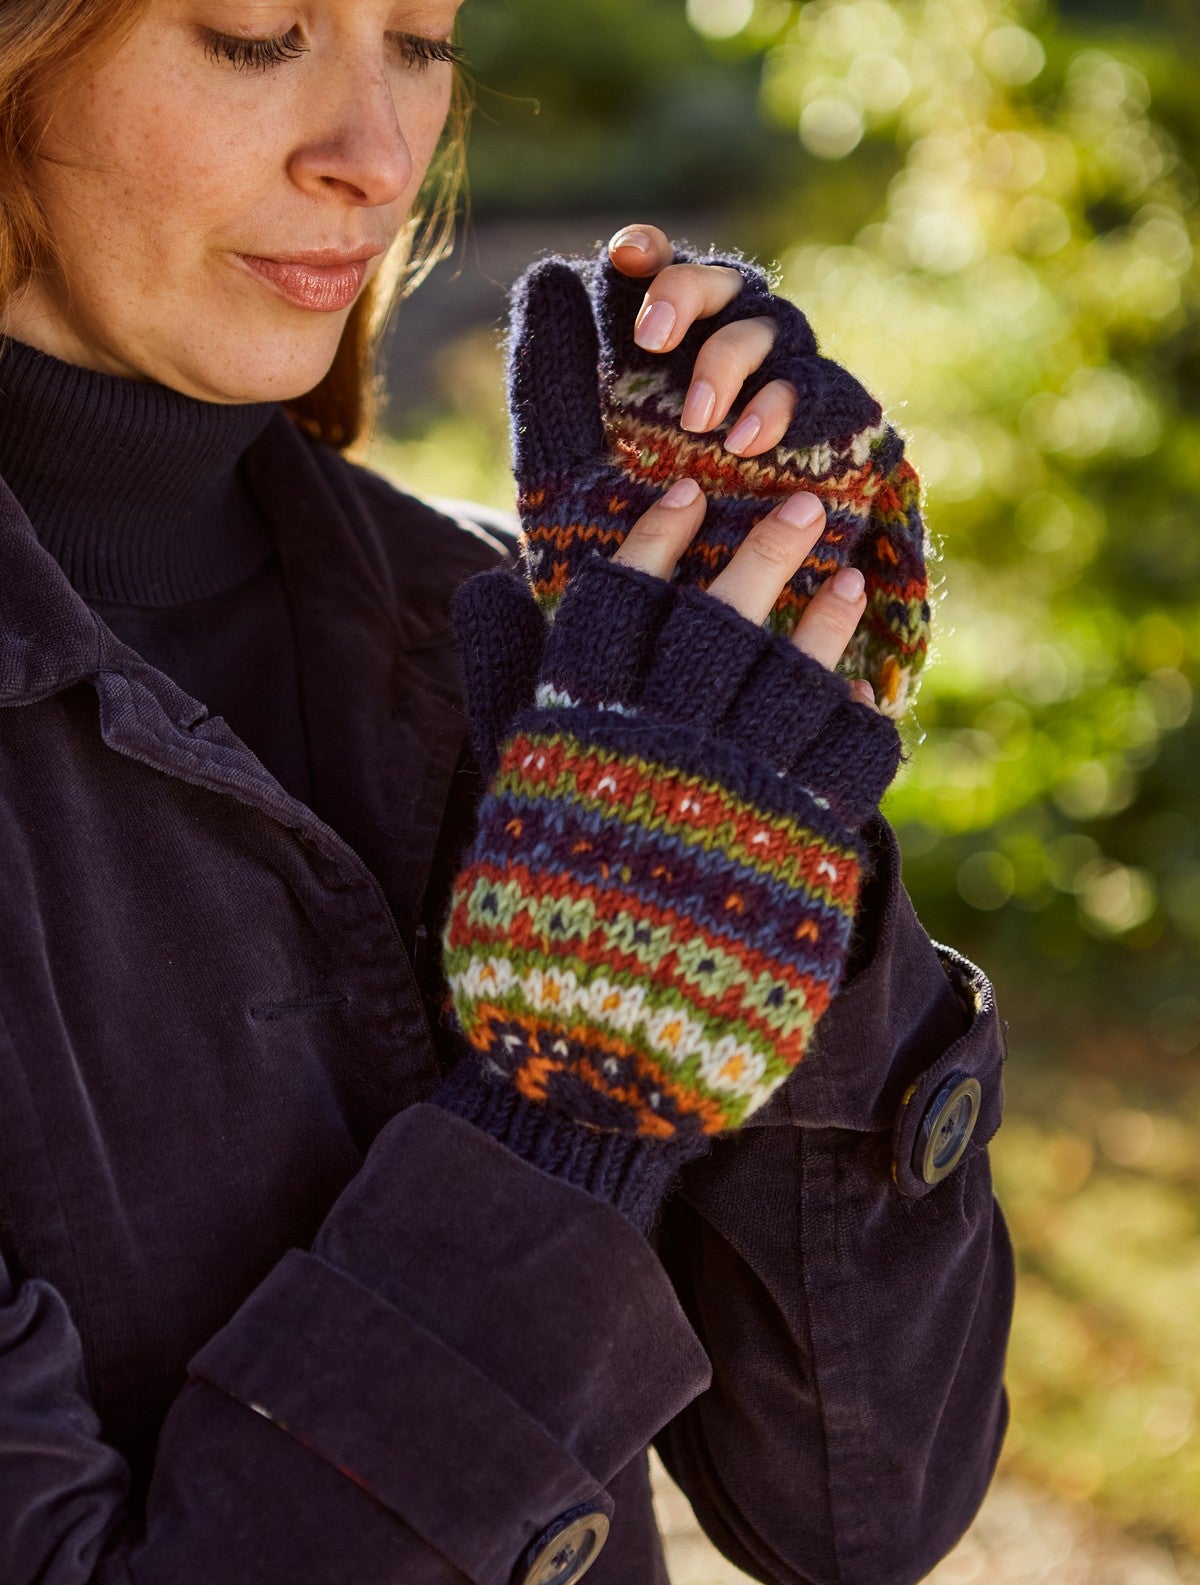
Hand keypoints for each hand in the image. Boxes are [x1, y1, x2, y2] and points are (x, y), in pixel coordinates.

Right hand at [445, 543, 900, 1140]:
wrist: (593, 1065)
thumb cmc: (536, 929)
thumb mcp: (505, 803)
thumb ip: (506, 690)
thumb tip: (487, 586)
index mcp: (577, 739)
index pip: (617, 605)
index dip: (653, 542)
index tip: (682, 495)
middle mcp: (659, 756)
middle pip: (720, 623)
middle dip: (763, 554)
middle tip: (805, 505)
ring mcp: (735, 802)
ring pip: (796, 681)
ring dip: (829, 625)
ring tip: (854, 581)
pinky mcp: (800, 856)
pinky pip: (850, 764)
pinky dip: (863, 724)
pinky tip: (865, 702)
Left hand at [507, 232, 929, 716]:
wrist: (667, 672)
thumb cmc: (607, 569)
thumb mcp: (565, 478)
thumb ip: (555, 389)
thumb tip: (547, 277)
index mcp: (664, 365)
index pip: (665, 283)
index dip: (653, 259)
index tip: (621, 257)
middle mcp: (729, 373)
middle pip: (728, 291)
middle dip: (692, 302)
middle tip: (650, 340)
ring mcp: (787, 407)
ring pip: (779, 337)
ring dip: (737, 365)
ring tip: (706, 421)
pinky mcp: (836, 451)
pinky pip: (833, 401)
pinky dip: (794, 410)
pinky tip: (753, 443)